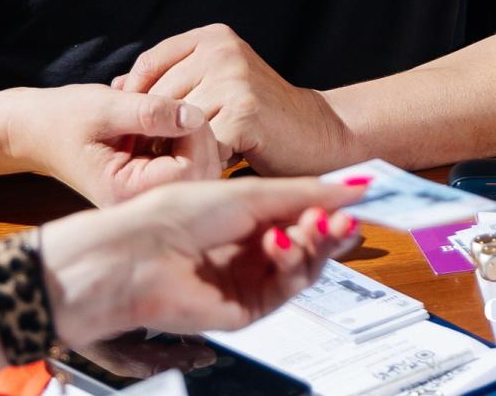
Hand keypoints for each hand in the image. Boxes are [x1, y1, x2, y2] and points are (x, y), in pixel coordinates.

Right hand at [2, 83, 225, 205]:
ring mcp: (147, 194)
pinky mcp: (151, 180)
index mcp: (127, 192)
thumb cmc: (63, 119)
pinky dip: (181, 135)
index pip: (190, 171)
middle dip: (199, 135)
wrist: (36, 131)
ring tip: (161, 112)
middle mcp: (141, 202)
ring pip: (199, 166)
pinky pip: (186, 159)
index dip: (197, 135)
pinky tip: (157, 119)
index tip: (181, 108)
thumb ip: (151, 112)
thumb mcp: (105, 108)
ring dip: (190, 133)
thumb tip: (195, 116)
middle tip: (176, 107)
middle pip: (203, 173)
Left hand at [35, 177, 366, 343]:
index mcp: (248, 216)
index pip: (304, 211)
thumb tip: (353, 186)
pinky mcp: (247, 309)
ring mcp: (250, 279)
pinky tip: (279, 243)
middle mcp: (251, 248)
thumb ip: (305, 192)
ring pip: (305, 266)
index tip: (360, 195)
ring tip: (315, 226)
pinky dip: (291, 264)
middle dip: (332, 228)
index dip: (332, 204)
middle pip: (311, 242)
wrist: (135, 257)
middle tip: (347, 217)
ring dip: (316, 244)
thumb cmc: (173, 216)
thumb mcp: (248, 192)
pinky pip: (286, 288)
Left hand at [116, 24, 356, 175]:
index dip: (140, 103)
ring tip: (198, 160)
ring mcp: (234, 78)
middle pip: (158, 99)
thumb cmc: (260, 116)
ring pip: (176, 125)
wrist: (320, 133)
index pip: (147, 67)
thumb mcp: (215, 85)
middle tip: (173, 155)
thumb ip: (172, 81)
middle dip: (158, 132)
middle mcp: (221, 50)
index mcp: (211, 37)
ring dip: (180, 150)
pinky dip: (204, 162)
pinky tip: (219, 166)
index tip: (146, 131)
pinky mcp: (244, 111)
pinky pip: (200, 145)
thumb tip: (116, 87)